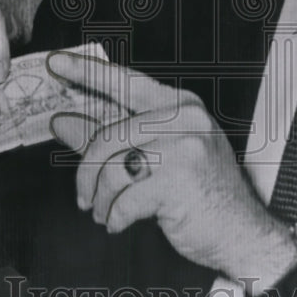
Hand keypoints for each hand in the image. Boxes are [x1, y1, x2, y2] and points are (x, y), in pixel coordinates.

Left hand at [47, 52, 295, 291]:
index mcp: (180, 105)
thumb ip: (109, 136)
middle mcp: (185, 119)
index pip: (125, 82)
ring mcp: (184, 148)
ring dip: (101, 200)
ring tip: (107, 211)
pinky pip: (123, 199)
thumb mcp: (157, 155)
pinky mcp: (178, 182)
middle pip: (108, 136)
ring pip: (112, 170)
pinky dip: (115, 217)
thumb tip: (63, 120)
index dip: (87, 72)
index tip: (56, 64)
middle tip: (82, 194)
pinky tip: (122, 220)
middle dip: (86, 172)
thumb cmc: (201, 193)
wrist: (241, 232)